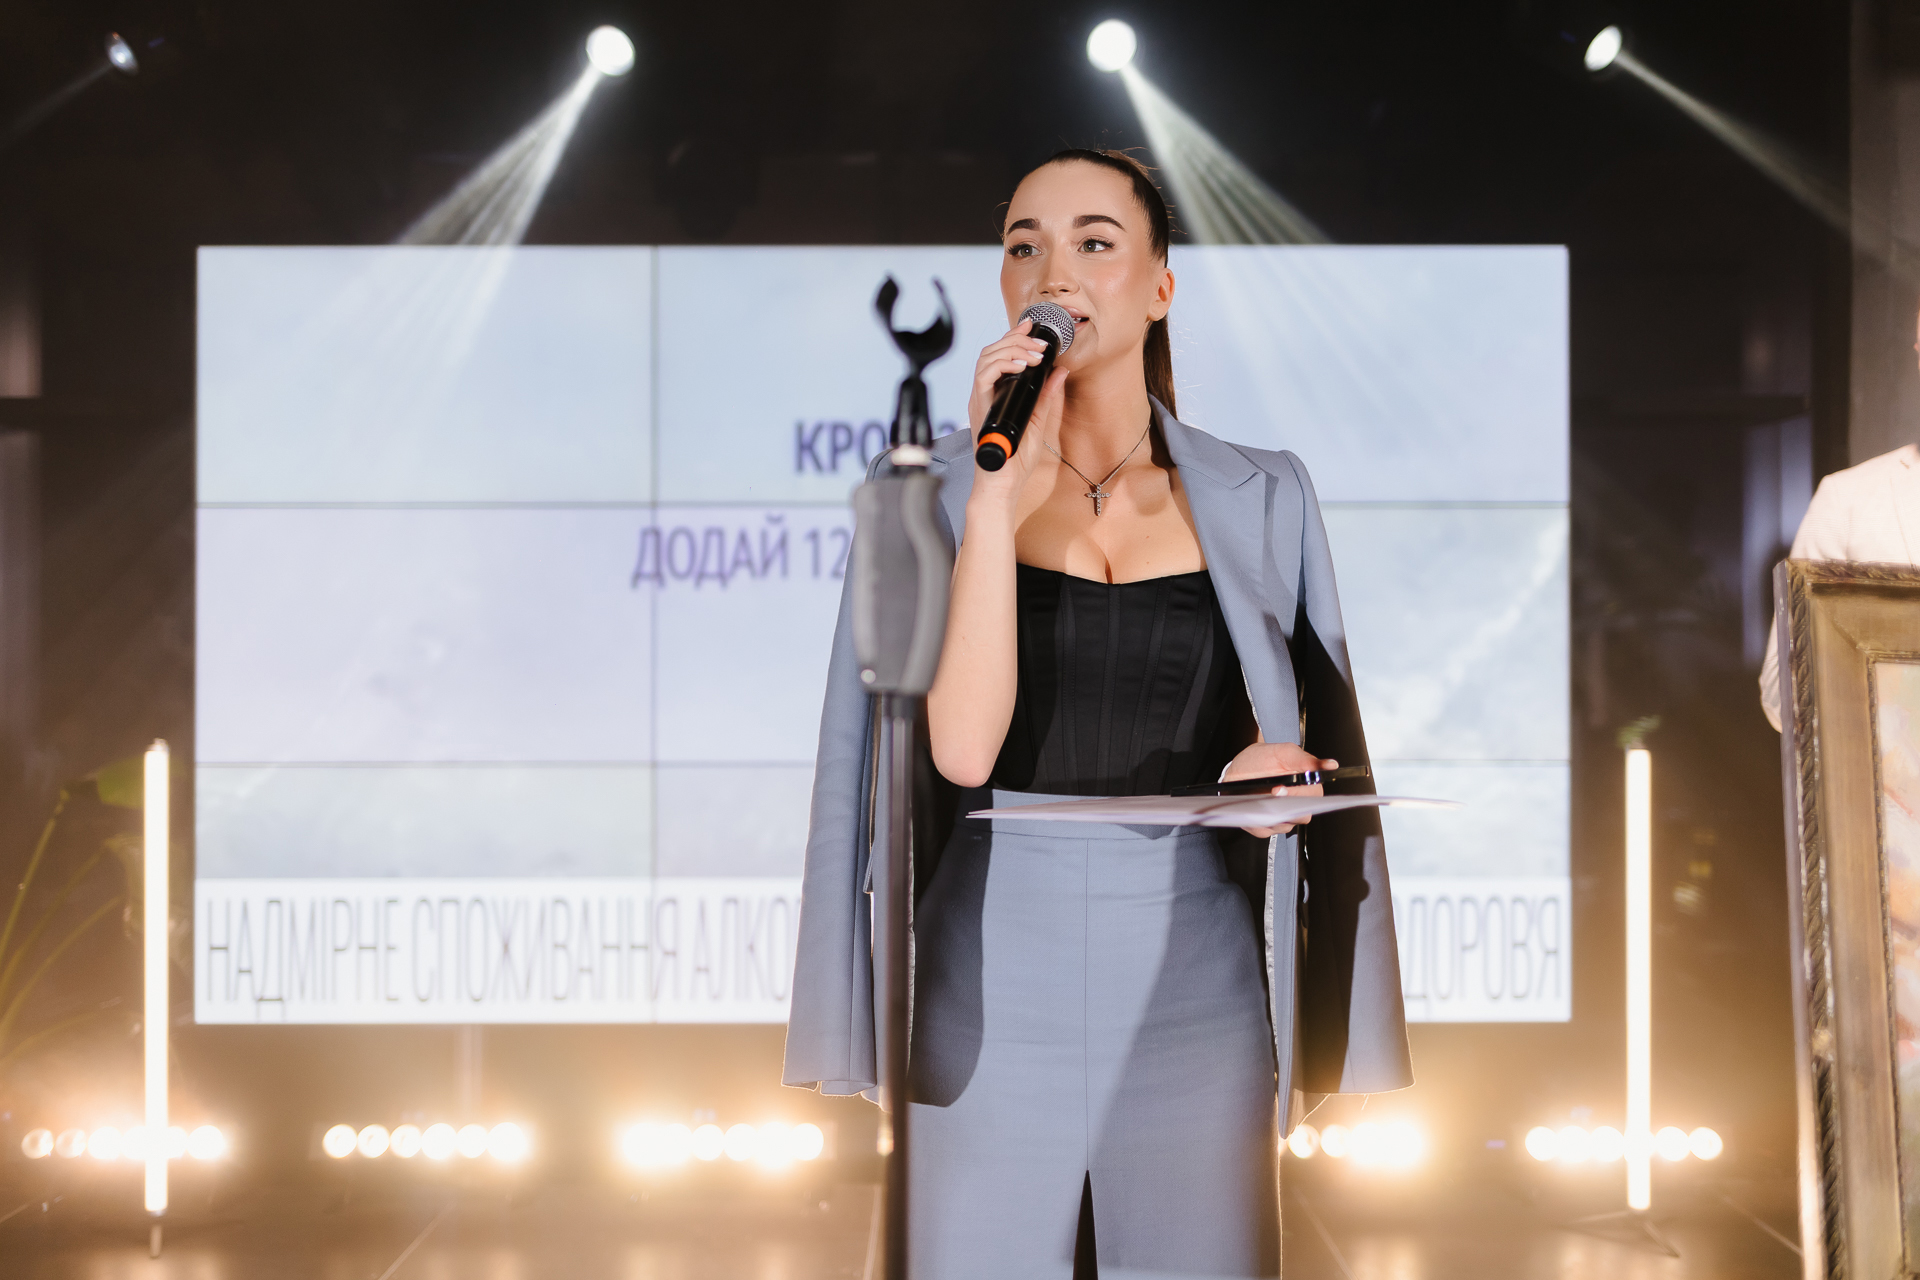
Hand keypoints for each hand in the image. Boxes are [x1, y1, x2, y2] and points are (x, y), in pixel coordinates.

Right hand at [965, 321, 1067, 510]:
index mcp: (997, 394)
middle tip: (1038, 340)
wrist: (1002, 484)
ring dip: (1012, 349)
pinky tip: (1021, 365)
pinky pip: (984, 376)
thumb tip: (1060, 372)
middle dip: (1015, 339)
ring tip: (1034, 353)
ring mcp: (980, 399)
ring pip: (986, 358)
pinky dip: (1002, 365)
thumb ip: (1047, 396)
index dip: (1014, 337)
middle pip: (991, 351)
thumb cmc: (1014, 460)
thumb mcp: (1038, 421)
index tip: (1031, 326)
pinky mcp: (979, 407)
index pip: (1000, 355)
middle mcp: (985, 393)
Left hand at [1220, 741, 1338, 838]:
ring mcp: (1283, 818)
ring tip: (1257, 798)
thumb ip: (1305, 759)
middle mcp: (1297, 805)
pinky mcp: (1266, 827)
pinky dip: (1255, 820)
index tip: (1282, 788)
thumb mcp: (1284, 752)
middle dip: (1285, 806)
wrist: (1239, 768)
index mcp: (1307, 788)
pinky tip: (1250, 807)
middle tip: (1270, 793)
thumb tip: (1330, 765)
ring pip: (1283, 825)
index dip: (1300, 794)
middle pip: (1301, 816)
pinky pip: (1264, 830)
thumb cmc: (1264, 759)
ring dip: (1270, 813)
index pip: (1314, 798)